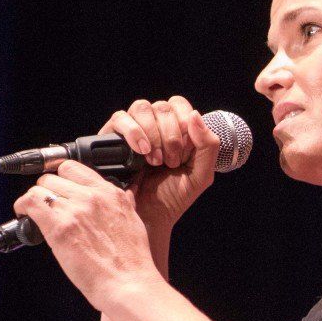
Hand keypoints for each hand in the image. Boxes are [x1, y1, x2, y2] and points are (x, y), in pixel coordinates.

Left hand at [14, 161, 159, 309]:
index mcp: (112, 194)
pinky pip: (29, 202)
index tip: (58, 188)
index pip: (74, 168)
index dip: (62, 178)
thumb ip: (119, 205)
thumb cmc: (132, 262)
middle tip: (49, 208)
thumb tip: (116, 198)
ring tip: (37, 215)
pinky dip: (22, 207)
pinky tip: (25, 217)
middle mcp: (93, 197)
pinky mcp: (60, 226)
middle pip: (53, 177)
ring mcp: (76, 210)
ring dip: (35, 201)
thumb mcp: (134, 223)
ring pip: (39, 188)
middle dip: (48, 191)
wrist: (129, 283)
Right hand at [99, 96, 220, 234]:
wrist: (147, 215)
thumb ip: (208, 145)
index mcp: (178, 130)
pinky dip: (134, 133)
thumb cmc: (173, 196)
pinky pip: (121, 117)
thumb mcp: (201, 174)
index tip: (185, 152)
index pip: (180, 105)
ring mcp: (134, 128)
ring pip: (143, 107)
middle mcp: (156, 125)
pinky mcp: (113, 135)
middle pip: (163, 107)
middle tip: (170, 162)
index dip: (184, 124)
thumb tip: (196, 115)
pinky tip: (141, 152)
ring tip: (155, 161)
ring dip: (153, 136)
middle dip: (171, 137)